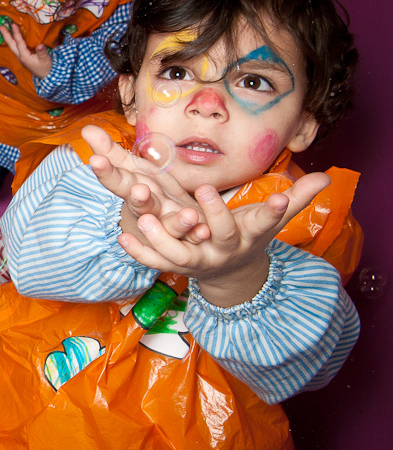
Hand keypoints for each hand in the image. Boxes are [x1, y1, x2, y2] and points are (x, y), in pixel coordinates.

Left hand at [0, 23, 51, 78]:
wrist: (46, 75)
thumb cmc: (46, 67)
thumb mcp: (45, 59)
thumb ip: (42, 52)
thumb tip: (40, 46)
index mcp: (24, 56)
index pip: (19, 43)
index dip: (16, 33)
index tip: (13, 25)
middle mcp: (20, 56)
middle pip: (11, 44)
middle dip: (6, 35)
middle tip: (0, 26)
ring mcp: (20, 57)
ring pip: (12, 46)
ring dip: (8, 37)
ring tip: (4, 30)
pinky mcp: (23, 57)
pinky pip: (15, 47)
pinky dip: (12, 40)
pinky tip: (12, 37)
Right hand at [83, 125, 210, 244]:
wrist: (178, 232)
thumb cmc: (151, 197)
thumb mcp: (133, 172)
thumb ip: (112, 152)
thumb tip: (85, 129)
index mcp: (134, 191)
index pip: (118, 181)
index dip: (107, 173)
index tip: (96, 160)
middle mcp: (149, 212)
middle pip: (141, 207)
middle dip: (140, 200)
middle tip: (139, 191)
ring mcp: (170, 226)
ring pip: (170, 227)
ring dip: (176, 223)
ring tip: (188, 216)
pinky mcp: (191, 237)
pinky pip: (195, 236)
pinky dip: (198, 233)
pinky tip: (204, 228)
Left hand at [118, 172, 331, 306]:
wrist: (228, 272)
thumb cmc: (247, 236)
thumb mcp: (269, 219)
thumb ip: (294, 199)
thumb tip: (327, 177)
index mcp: (247, 235)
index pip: (264, 221)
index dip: (273, 210)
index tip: (277, 198)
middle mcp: (222, 249)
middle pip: (221, 234)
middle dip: (216, 215)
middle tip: (207, 190)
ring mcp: (198, 261)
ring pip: (181, 254)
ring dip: (165, 237)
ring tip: (149, 219)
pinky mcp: (174, 266)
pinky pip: (155, 262)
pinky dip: (140, 252)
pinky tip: (122, 238)